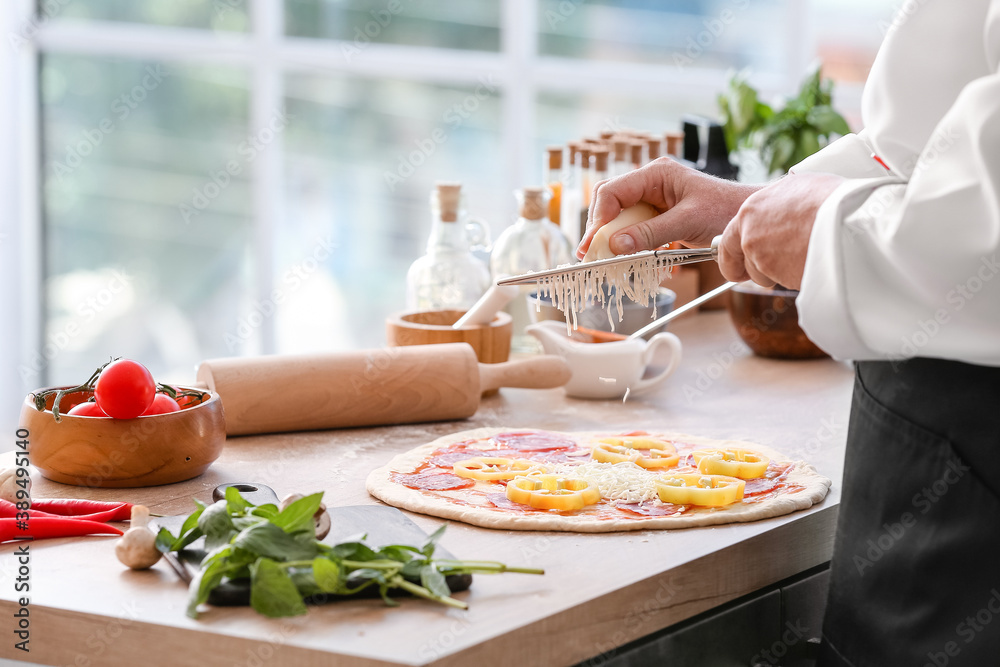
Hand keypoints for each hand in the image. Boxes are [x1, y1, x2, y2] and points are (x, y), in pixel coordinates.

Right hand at [577, 157, 761, 258]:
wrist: (749, 216)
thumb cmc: (726, 210)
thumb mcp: (687, 222)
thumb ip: (650, 233)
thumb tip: (615, 246)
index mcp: (656, 173)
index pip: (612, 191)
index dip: (598, 218)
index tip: (593, 244)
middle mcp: (650, 182)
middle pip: (610, 202)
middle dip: (600, 228)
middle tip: (591, 254)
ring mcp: (654, 198)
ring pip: (620, 216)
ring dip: (613, 237)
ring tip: (605, 258)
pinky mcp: (659, 215)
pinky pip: (634, 227)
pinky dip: (628, 242)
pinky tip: (627, 256)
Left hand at [719, 173, 843, 288]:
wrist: (848, 218)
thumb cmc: (832, 198)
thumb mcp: (800, 188)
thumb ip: (780, 204)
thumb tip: (784, 211)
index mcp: (752, 209)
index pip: (729, 238)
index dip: (734, 254)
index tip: (738, 263)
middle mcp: (749, 233)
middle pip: (738, 262)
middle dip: (747, 271)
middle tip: (763, 274)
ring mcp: (760, 256)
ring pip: (761, 275)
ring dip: (778, 274)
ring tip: (804, 257)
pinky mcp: (776, 275)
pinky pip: (782, 282)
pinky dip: (794, 278)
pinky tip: (811, 264)